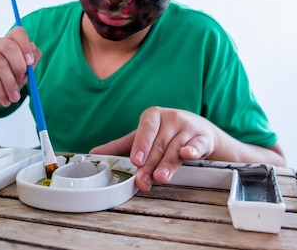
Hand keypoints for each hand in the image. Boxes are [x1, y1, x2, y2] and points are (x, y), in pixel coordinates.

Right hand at [0, 26, 41, 111]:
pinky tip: (5, 100)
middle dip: (19, 66)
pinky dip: (1, 91)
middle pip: (10, 46)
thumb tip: (33, 56)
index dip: (26, 45)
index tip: (30, 62)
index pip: (19, 33)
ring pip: (1, 64)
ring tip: (14, 98)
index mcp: (10, 41)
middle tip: (23, 81)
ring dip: (11, 84)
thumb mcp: (22, 74)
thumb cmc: (5, 82)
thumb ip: (30, 65)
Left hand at [90, 106, 215, 191]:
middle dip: (150, 165)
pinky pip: (197, 144)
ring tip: (160, 178)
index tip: (136, 160)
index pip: (146, 128)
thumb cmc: (166, 133)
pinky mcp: (202, 138)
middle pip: (159, 145)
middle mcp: (171, 119)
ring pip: (176, 148)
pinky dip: (192, 150)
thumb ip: (120, 146)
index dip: (141, 144)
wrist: (199, 130)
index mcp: (153, 116)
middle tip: (143, 180)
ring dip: (168, 164)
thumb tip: (94, 154)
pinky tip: (187, 154)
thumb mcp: (143, 137)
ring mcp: (188, 128)